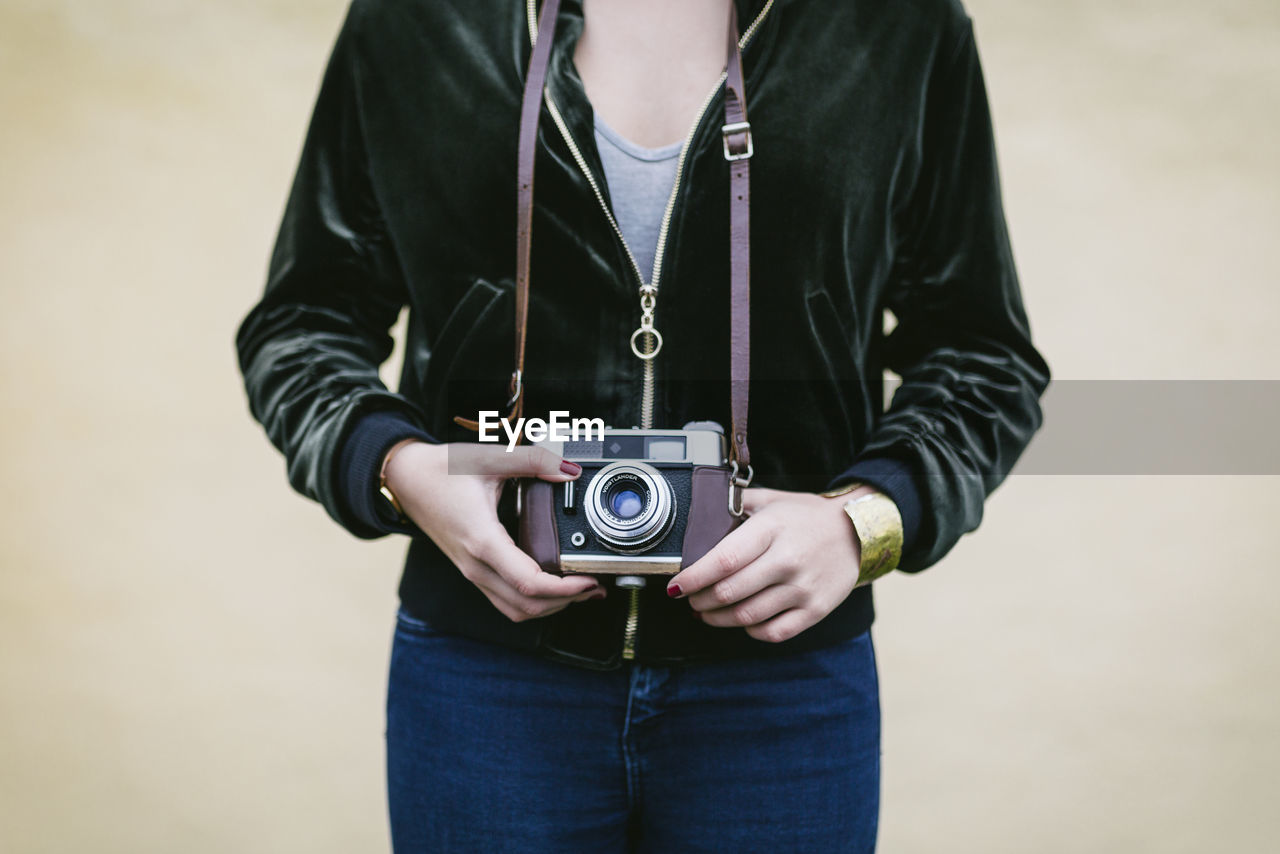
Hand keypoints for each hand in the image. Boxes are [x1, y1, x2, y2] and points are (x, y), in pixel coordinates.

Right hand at [385, 441, 603, 622]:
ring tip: (579, 590)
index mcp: (483, 540)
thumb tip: (569, 470)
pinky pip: (504, 600)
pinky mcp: (472, 571)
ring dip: (550, 606)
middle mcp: (476, 564)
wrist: (405, 478)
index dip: (566, 589)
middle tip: (595, 586)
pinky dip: (532, 601)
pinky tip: (551, 585)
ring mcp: (472, 572)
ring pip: (515, 610)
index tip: (590, 579)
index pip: (529, 582)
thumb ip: (534, 461)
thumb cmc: (442, 470)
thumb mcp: (490, 458)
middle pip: (527, 606)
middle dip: (567, 602)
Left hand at [666, 485, 882, 642]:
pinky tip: (741, 621)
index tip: (676, 585)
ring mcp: (803, 588)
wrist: (857, 532)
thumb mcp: (771, 500)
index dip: (694, 578)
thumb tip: (697, 511)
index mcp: (772, 529)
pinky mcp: (816, 610)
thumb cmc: (807, 516)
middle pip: (730, 592)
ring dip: (718, 618)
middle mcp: (787, 560)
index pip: (723, 560)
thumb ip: (735, 504)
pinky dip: (750, 631)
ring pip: (747, 616)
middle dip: (700, 600)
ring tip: (706, 612)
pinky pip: (773, 632)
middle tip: (689, 598)